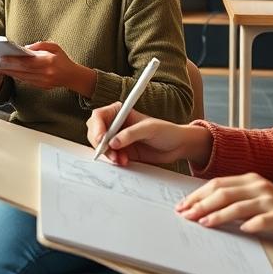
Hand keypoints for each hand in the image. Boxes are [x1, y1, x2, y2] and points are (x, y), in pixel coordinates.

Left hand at [0, 42, 93, 94]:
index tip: (3, 58)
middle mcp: (46, 73)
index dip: (14, 60)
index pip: (27, 61)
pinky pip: (27, 81)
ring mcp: (44, 82)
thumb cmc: (63, 59)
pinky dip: (18, 77)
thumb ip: (39, 45)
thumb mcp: (54, 46)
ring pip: (23, 77)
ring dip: (11, 73)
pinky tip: (10, 73)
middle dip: (9, 67)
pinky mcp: (42, 87)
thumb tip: (25, 48)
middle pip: (23, 71)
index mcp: (49, 61)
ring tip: (0, 68)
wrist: (73, 76)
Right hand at [87, 104, 211, 167]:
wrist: (177, 146)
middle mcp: (116, 124)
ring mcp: (117, 138)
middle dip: (100, 144)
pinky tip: (124, 161)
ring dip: (108, 154)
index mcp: (120, 112)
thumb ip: (130, 134)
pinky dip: (114, 160)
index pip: (99, 117)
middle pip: (95, 132)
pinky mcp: (121, 151)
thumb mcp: (149, 129)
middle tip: (110, 153)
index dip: (97, 128)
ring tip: (121, 160)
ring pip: (100, 146)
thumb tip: (113, 142)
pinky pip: (110, 156)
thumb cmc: (166, 131)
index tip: (102, 140)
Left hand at [176, 173, 272, 245]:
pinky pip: (263, 220)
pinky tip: (241, 230)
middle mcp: (259, 187)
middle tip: (185, 215)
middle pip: (224, 193)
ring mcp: (272, 201)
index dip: (197, 195)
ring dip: (219, 215)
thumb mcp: (256, 200)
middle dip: (201, 204)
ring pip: (239, 206)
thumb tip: (203, 209)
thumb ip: (235, 201)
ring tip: (204, 223)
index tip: (181, 206)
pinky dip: (250, 225)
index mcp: (250, 180)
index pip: (217, 185)